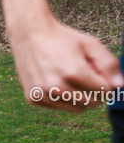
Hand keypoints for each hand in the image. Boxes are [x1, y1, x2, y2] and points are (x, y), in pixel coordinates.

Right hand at [8, 17, 122, 111]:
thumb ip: (109, 64)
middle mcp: (57, 87)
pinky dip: (62, 98)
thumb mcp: (90, 44)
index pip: (105, 91)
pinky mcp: (34, 99)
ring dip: (79, 97)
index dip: (104, 80)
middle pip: (92, 103)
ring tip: (69, 78)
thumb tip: (119, 86)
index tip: (94, 69)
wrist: (29, 33)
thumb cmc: (61, 38)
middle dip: (93, 90)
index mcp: (74, 72)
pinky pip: (59, 107)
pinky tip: (55, 81)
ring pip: (77, 109)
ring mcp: (43, 94)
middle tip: (82, 73)